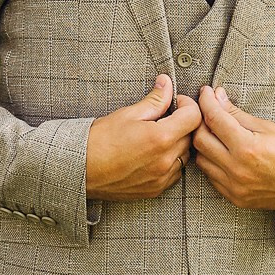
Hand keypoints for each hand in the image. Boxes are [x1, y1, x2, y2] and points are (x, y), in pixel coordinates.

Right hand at [85, 74, 204, 200]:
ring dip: (178, 143)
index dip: (187, 104)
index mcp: (160, 137)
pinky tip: (153, 154)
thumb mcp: (127, 114)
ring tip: (157, 136)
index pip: (194, 117)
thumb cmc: (99, 140)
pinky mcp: (156, 189)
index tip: (176, 102)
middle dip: (182, 123)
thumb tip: (167, 84)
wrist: (80, 170)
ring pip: (185, 156)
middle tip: (165, 117)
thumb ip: (154, 100)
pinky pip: (175, 173)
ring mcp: (161, 178)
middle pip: (191, 136)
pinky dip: (170, 161)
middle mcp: (165, 160)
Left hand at [192, 85, 274, 211]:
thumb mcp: (268, 127)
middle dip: (199, 121)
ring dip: (203, 143)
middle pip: (200, 140)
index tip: (206, 92)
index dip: (206, 101)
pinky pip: (211, 177)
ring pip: (201, 160)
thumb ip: (237, 114)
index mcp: (247, 148)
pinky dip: (212, 162)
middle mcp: (237, 169)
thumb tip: (216, 97)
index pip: (214, 119)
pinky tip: (221, 152)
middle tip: (206, 110)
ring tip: (213, 131)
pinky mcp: (235, 197)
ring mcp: (234, 186)